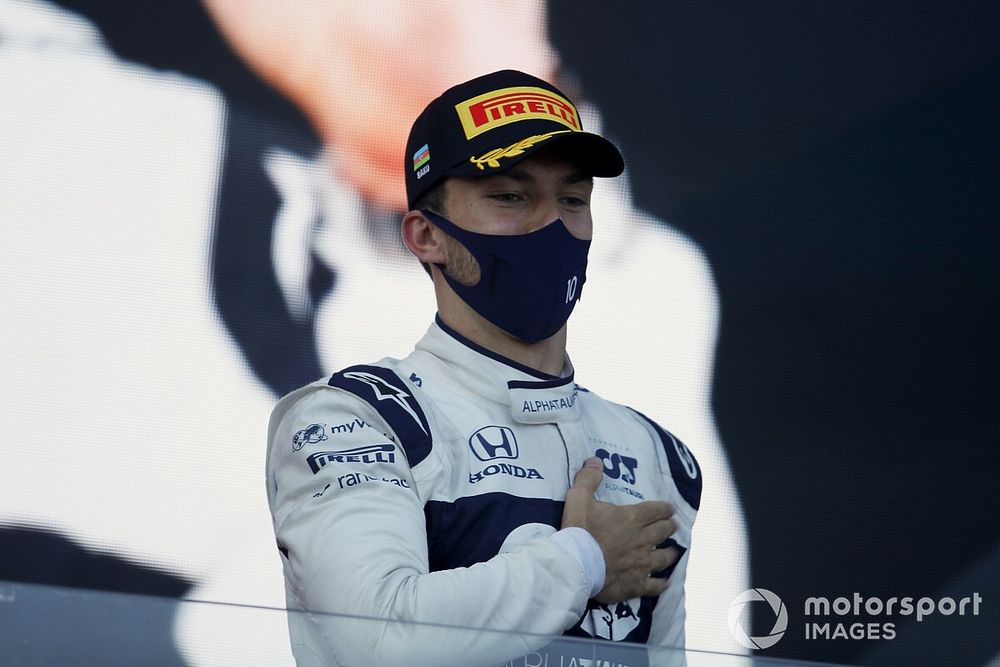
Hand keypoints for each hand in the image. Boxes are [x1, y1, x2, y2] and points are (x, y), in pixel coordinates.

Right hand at [562, 458, 678, 603]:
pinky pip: (653, 585)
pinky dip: (661, 584)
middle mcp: (642, 539)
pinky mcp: (635, 584)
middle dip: (670, 527)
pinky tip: (665, 583)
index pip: (655, 510)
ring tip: (675, 552)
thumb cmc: (579, 530)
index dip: (665, 508)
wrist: (577, 564)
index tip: (670, 509)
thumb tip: (596, 460)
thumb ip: (589, 478)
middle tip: (674, 526)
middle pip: (662, 532)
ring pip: (663, 558)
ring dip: (670, 554)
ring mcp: (641, 563)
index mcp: (632, 518)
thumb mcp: (579, 497)